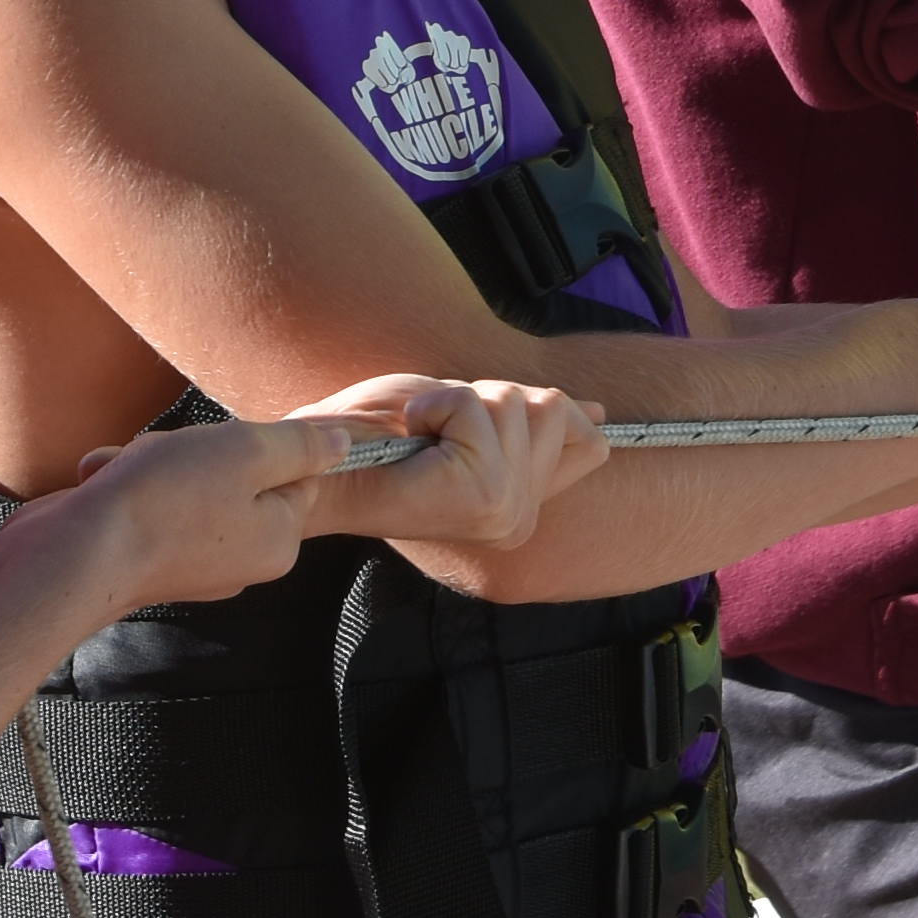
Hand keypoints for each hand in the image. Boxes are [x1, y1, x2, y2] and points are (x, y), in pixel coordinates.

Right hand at [39, 408, 356, 615]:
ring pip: (183, 478)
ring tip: (130, 474)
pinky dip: (121, 483)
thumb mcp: (247, 453)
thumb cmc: (162, 503)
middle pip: (235, 471)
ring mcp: (188, 560)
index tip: (222, 443)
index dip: (255, 442)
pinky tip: (104, 488)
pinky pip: (143, 499)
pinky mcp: (141, 556)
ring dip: (151, 460)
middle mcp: (238, 557)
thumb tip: (342, 443)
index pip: (294, 471)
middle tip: (173, 458)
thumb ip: (300, 446)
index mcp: (277, 539)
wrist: (71, 556)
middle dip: (195, 450)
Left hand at [302, 371, 607, 590]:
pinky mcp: (480, 493)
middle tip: (437, 431)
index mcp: (521, 509)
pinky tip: (410, 436)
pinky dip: (436, 404)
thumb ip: (533, 427)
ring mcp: (505, 510)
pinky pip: (476, 408)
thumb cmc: (380, 445)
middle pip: (551, 408)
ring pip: (513, 404)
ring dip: (458, 401)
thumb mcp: (470, 424)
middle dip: (490, 399)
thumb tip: (599, 414)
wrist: (319, 471)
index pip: (585, 440)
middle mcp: (520, 518)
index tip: (480, 422)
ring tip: (421, 435)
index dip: (544, 412)